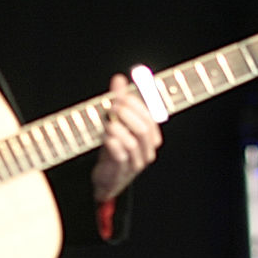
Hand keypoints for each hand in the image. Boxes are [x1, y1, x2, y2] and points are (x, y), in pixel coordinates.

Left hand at [90, 73, 162, 202]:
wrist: (107, 178)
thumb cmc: (115, 149)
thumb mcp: (117, 122)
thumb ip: (119, 101)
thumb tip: (119, 79)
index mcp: (151, 137)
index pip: (150, 118)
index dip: (136, 106)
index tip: (121, 97)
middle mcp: (147, 150)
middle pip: (143, 129)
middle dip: (127, 115)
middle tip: (112, 107)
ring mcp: (136, 162)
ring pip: (132, 142)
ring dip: (118, 129)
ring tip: (107, 123)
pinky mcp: (122, 171)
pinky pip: (121, 156)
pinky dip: (114, 144)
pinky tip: (106, 138)